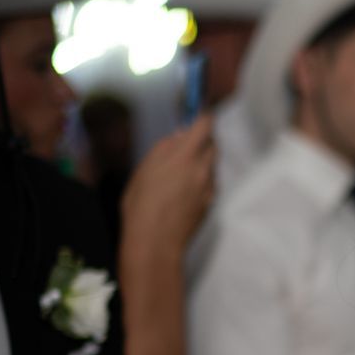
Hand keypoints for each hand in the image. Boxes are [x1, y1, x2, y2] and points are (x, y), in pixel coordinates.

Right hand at [119, 113, 214, 255]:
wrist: (155, 242)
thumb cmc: (141, 205)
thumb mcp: (144, 169)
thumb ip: (165, 148)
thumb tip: (180, 135)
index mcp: (184, 157)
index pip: (205, 126)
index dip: (204, 116)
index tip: (200, 112)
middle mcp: (203, 170)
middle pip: (212, 144)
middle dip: (202, 139)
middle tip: (186, 142)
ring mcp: (209, 188)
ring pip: (211, 164)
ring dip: (201, 160)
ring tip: (178, 171)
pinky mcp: (211, 203)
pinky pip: (209, 183)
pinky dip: (201, 179)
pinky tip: (182, 190)